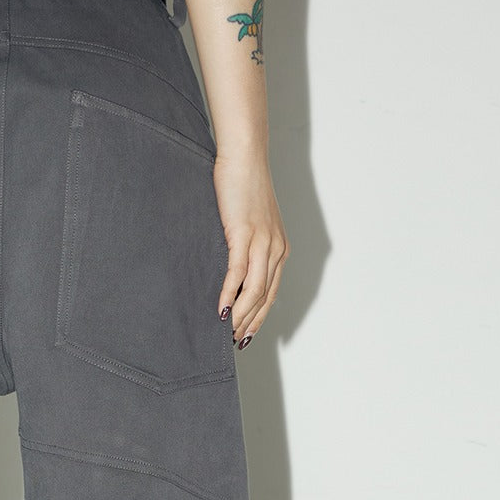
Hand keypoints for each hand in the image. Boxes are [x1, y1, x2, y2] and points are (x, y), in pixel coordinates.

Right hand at [212, 154, 289, 348]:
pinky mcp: (244, 234)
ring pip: (254, 290)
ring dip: (240, 314)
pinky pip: (238, 272)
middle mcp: (276, 249)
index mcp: (279, 248)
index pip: (272, 292)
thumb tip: (232, 269)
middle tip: (235, 341)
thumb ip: (247, 245)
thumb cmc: (244, 186)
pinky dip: (229, 293)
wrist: (244, 158)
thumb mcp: (251, 221)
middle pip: (265, 297)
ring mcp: (262, 242)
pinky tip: (220, 308)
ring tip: (225, 331)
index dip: (259, 317)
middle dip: (250, 322)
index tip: (246, 334)